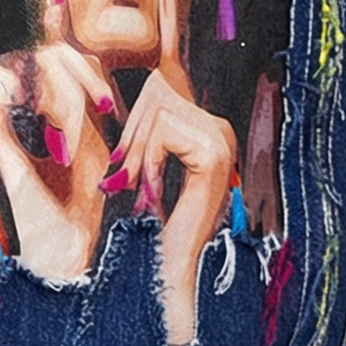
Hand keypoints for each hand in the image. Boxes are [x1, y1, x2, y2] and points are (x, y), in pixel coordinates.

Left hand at [98, 64, 235, 345]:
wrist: (167, 266)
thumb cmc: (151, 221)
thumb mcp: (145, 163)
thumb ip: (146, 128)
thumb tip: (147, 78)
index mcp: (210, 130)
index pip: (159, 93)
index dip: (133, 129)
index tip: (123, 168)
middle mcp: (223, 130)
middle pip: (158, 98)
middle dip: (132, 142)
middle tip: (123, 182)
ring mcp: (223, 140)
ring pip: (157, 113)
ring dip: (138, 157)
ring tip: (141, 191)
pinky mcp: (213, 154)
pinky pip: (161, 134)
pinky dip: (147, 165)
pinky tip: (154, 195)